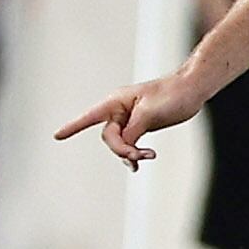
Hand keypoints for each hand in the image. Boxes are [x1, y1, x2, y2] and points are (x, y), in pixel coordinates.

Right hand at [54, 71, 209, 170]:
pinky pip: (131, 143)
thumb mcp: (149, 114)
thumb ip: (132, 132)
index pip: (90, 117)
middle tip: (141, 156)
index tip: (57, 137)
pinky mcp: (141, 126)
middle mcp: (119, 111)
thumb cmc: (171, 95)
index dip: (73, 127)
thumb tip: (123, 148)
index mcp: (116, 102)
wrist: (191, 90)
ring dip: (131, 153)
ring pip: (121, 143)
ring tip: (148, 156)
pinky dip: (135, 152)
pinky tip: (142, 159)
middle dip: (123, 149)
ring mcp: (130, 119)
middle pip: (110, 137)